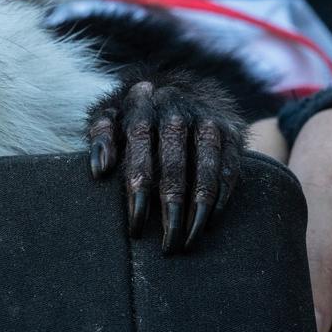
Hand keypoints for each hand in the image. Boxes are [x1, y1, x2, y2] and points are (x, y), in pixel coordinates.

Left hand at [88, 78, 248, 251]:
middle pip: (175, 167)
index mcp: (142, 110)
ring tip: (189, 241)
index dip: (138, 193)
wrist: (182, 86)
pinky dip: (222, 197)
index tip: (136, 228)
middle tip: (168, 246)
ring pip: (206, 171)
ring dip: (199, 210)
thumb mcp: (111, 117)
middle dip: (171, 210)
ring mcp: (206, 120)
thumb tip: (100, 170)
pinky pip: (229, 169)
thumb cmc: (138, 115)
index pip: (140, 154)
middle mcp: (176, 113)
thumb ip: (100, 137)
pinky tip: (211, 222)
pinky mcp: (231, 131)